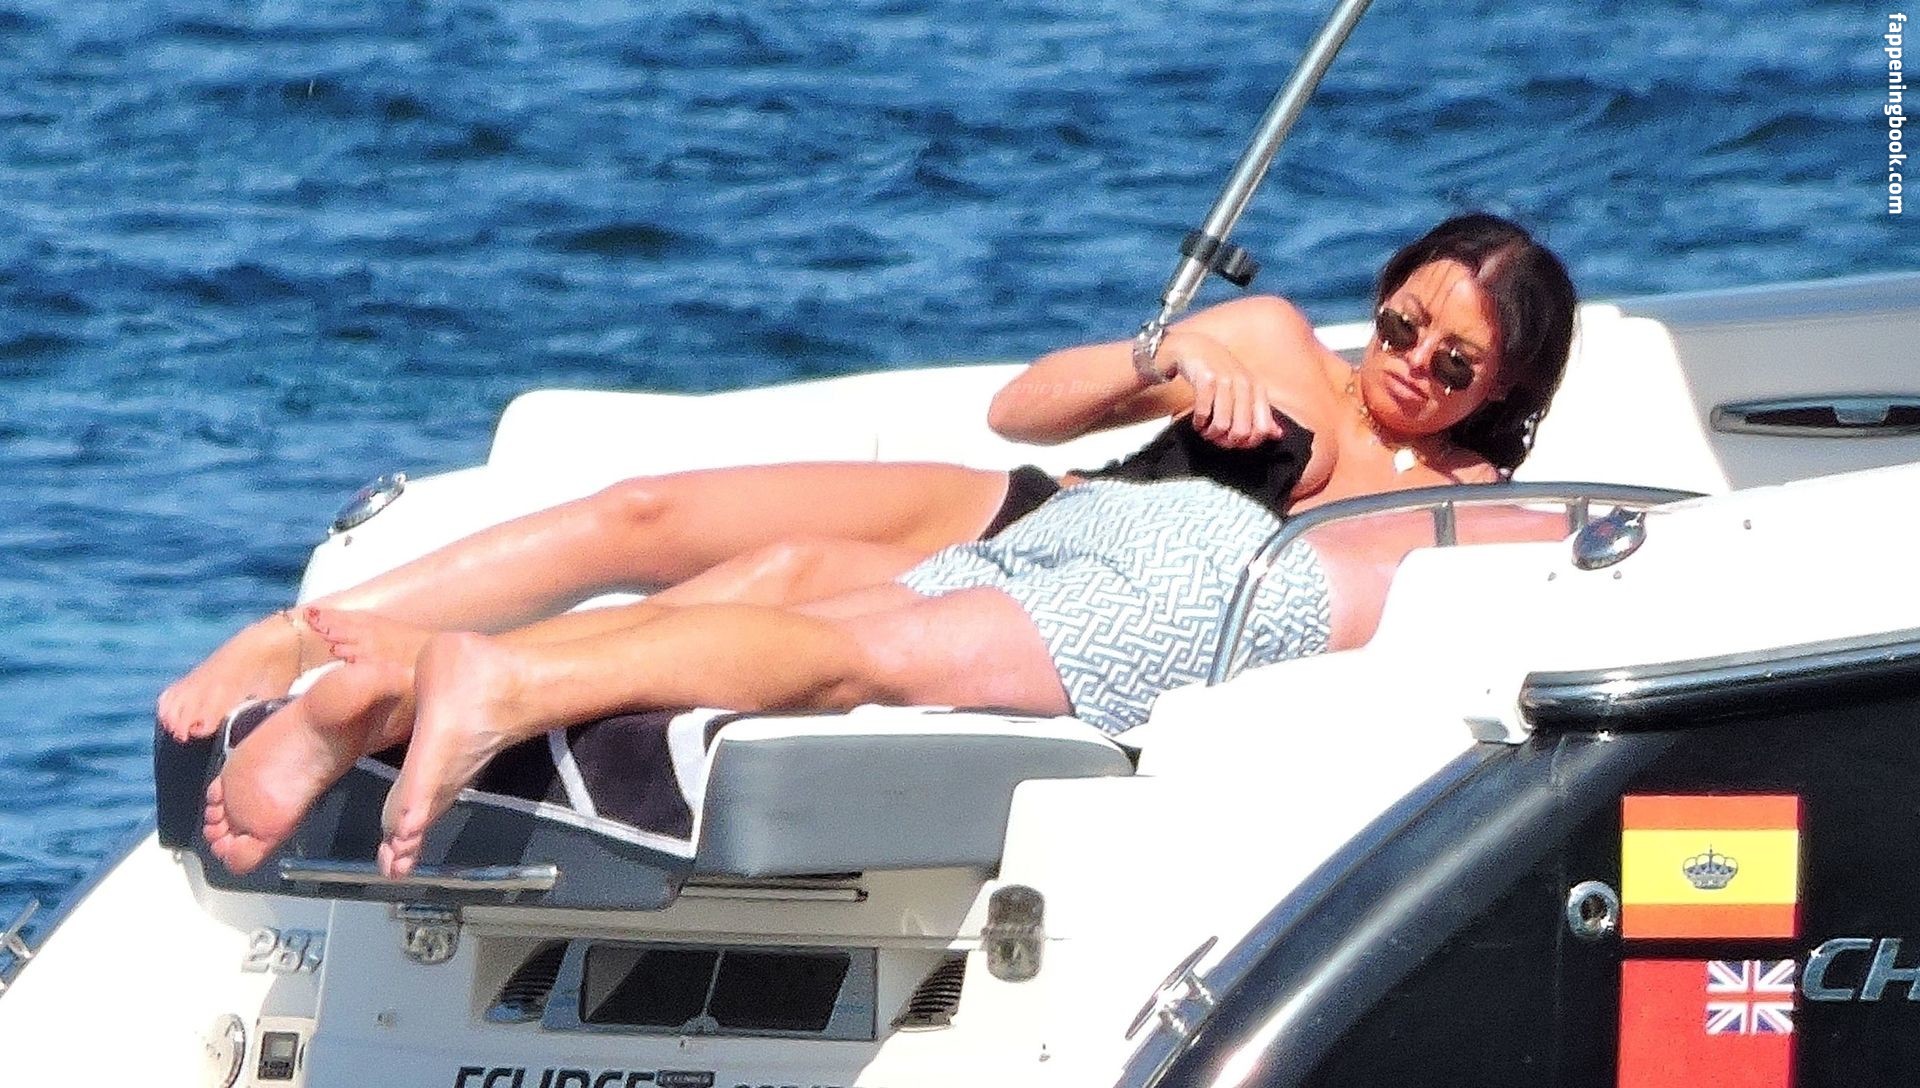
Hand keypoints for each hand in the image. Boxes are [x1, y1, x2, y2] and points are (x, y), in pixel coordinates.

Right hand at [1159, 330, 1289, 448]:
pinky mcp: (1206, 378)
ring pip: (1222, 424)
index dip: (1248, 443)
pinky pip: (1203, 412)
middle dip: (1226, 441)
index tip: (1235, 442)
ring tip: (1205, 430)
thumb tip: (1277, 434)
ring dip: (1210, 434)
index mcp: (1258, 389)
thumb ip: (1261, 413)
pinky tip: (1197, 421)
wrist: (1195, 348)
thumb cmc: (1221, 372)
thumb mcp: (1245, 390)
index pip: (1262, 429)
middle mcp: (1244, 384)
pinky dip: (1199, 422)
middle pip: (1242, 431)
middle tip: (1217, 438)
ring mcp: (1225, 380)